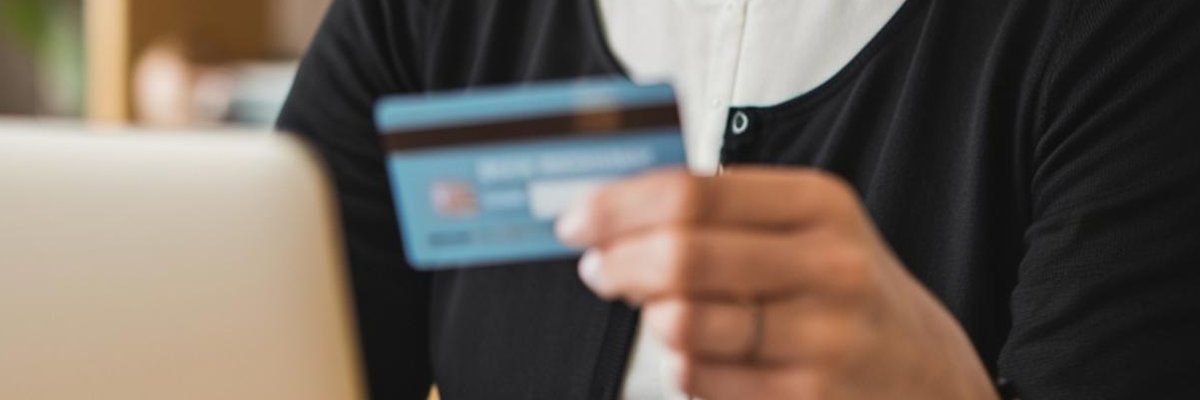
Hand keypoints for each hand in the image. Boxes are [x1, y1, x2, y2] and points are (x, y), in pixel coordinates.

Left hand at [556, 168, 997, 398]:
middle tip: (596, 267)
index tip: (577, 219)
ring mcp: (821, 340)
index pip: (692, 195)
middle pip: (682, 257)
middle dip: (618, 263)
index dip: (619, 207)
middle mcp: (828, 268)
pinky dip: (679, 364)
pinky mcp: (804, 399)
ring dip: (649, 318)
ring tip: (651, 308)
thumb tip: (616, 213)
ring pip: (684, 325)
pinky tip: (693, 351)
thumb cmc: (844, 292)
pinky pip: (701, 379)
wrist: (925, 374)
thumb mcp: (807, 228)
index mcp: (819, 206)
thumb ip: (724, 213)